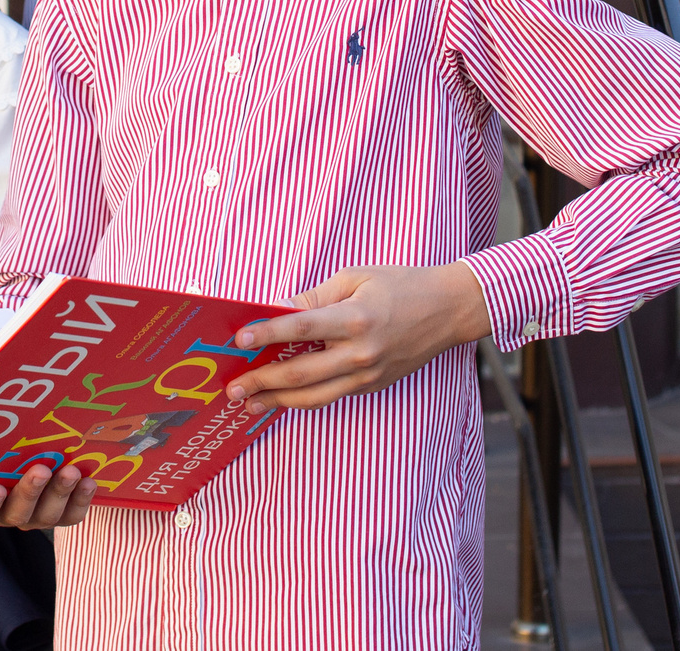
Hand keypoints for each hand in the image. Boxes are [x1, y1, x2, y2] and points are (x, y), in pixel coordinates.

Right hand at [0, 460, 96, 532]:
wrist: (35, 451)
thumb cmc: (4, 445)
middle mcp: (8, 513)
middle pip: (16, 512)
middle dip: (30, 490)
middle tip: (41, 470)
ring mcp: (35, 517)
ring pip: (46, 515)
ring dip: (59, 491)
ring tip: (70, 471)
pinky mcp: (61, 515)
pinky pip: (70, 515)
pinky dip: (80, 498)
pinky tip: (88, 481)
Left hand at [224, 264, 490, 413]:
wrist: (448, 310)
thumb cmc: (401, 285)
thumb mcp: (356, 277)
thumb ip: (315, 297)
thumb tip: (279, 311)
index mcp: (354, 318)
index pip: (301, 330)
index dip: (267, 335)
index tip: (239, 341)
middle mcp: (360, 353)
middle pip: (300, 373)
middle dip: (262, 381)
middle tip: (232, 388)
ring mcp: (367, 374)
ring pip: (313, 396)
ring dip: (276, 401)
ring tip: (248, 403)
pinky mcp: (372, 385)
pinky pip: (330, 395)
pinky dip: (302, 398)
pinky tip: (279, 398)